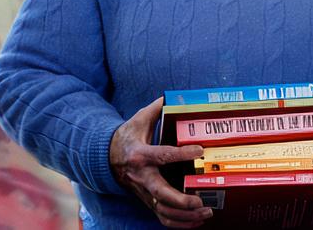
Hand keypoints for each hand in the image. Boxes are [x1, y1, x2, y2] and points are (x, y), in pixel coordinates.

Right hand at [110, 97, 212, 227]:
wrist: (106, 157)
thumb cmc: (127, 136)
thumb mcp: (139, 119)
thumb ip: (157, 108)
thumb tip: (172, 95)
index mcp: (140, 154)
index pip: (163, 155)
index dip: (182, 153)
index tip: (200, 150)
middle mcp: (141, 177)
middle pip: (160, 193)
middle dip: (181, 200)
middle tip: (201, 200)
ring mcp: (143, 192)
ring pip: (162, 211)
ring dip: (184, 216)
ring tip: (206, 212)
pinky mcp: (146, 200)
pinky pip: (162, 217)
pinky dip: (178, 224)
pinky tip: (196, 221)